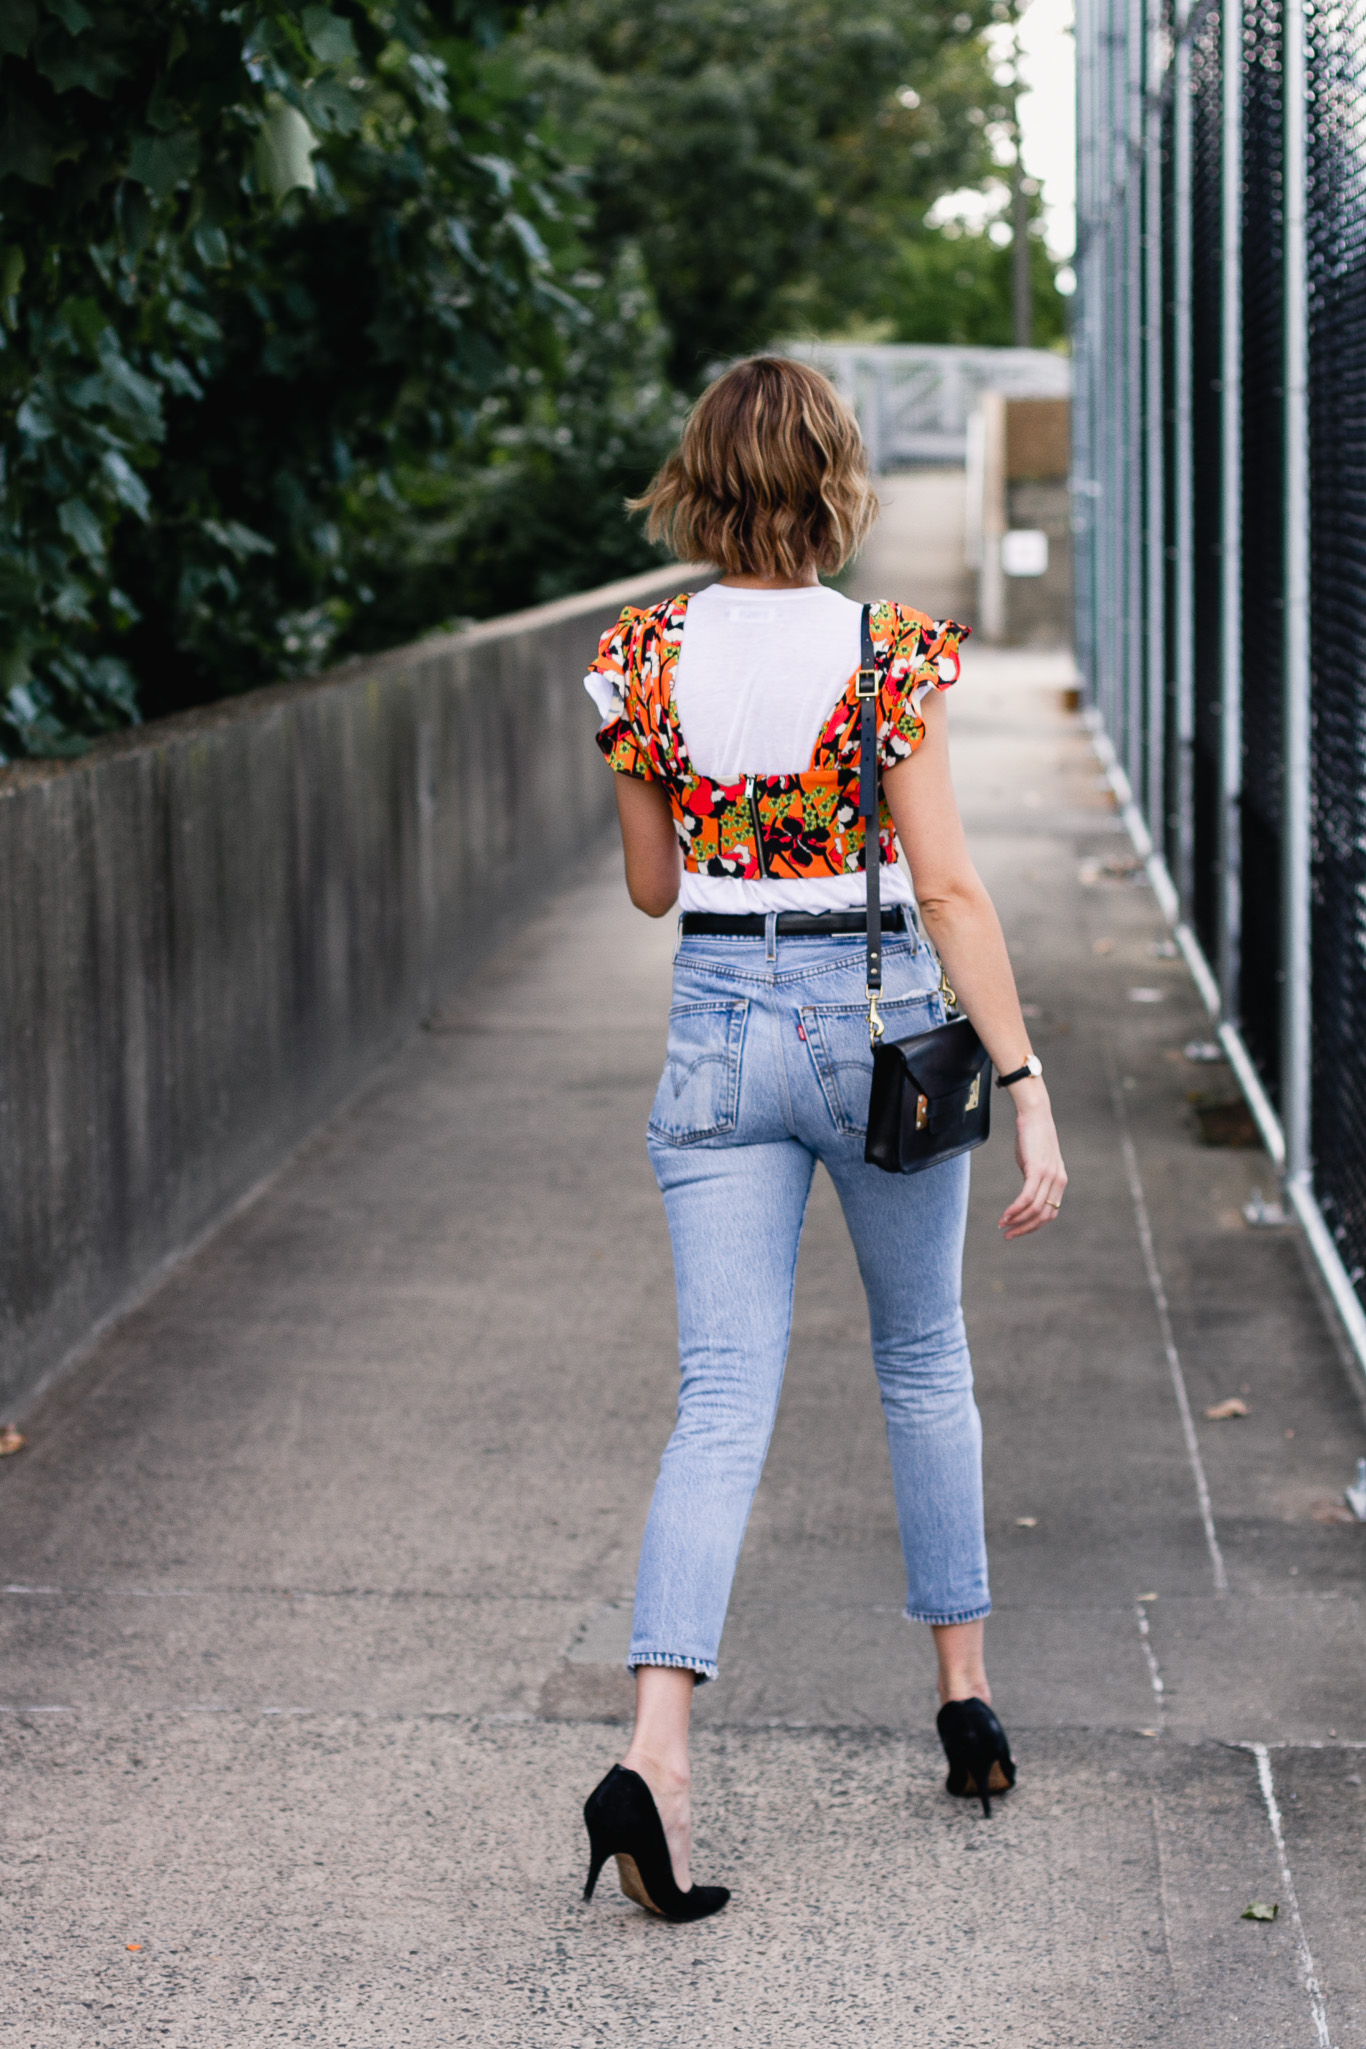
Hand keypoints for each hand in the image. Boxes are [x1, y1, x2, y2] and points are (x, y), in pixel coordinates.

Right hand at [998, 1080, 1066, 1238]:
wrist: (1034, 1114)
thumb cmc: (1031, 1136)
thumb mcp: (1034, 1162)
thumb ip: (1032, 1179)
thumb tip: (1024, 1195)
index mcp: (1059, 1182)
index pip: (1049, 1213)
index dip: (1032, 1225)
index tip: (1016, 1229)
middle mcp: (1058, 1181)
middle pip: (1044, 1216)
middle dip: (1025, 1229)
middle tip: (1008, 1235)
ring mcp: (1049, 1176)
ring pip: (1036, 1210)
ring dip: (1018, 1221)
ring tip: (1002, 1225)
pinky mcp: (1038, 1170)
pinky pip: (1027, 1197)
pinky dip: (1015, 1209)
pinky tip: (1005, 1215)